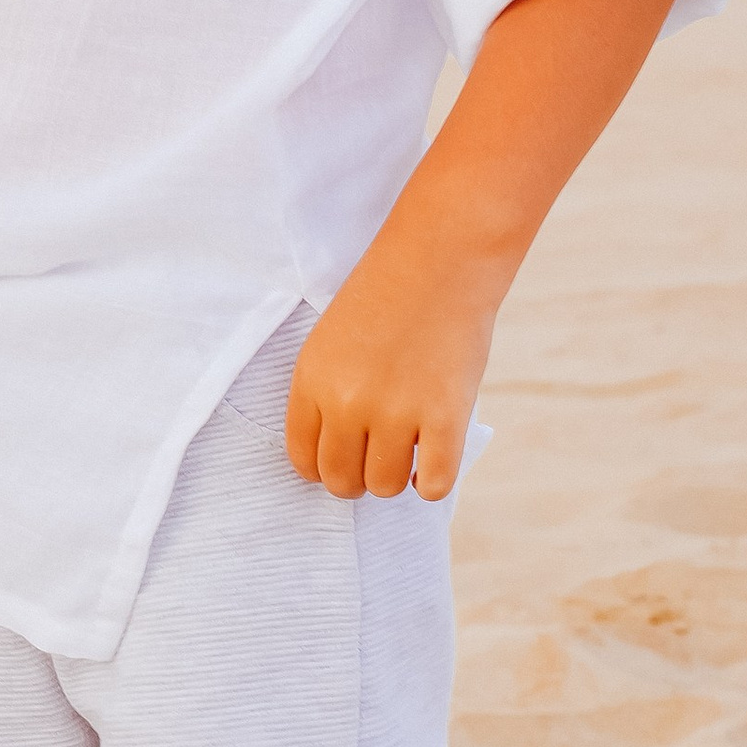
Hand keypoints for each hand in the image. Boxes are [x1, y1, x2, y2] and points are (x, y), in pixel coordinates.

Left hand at [285, 254, 495, 503]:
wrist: (440, 260)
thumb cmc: (387, 295)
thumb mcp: (331, 341)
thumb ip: (327, 395)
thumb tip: (339, 454)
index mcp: (312, 380)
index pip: (301, 457)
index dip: (321, 467)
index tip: (341, 460)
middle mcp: (347, 402)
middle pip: (340, 480)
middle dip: (356, 478)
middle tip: (376, 456)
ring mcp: (396, 412)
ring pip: (383, 486)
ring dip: (395, 478)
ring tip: (407, 449)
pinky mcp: (445, 417)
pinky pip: (432, 485)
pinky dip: (431, 482)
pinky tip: (433, 456)